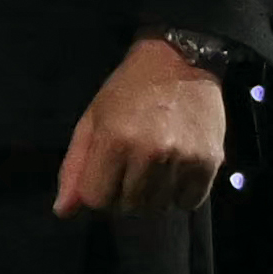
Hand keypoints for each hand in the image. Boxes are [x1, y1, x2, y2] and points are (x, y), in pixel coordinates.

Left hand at [56, 36, 229, 219]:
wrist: (181, 63)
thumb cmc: (128, 90)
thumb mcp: (92, 119)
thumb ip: (75, 166)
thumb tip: (62, 211)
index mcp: (114, 140)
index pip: (97, 198)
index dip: (97, 191)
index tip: (104, 175)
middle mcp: (150, 152)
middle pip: (129, 206)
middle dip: (124, 194)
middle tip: (130, 168)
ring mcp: (182, 159)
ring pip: (159, 207)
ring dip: (152, 195)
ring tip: (153, 167)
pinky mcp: (210, 162)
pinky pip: (189, 202)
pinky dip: (180, 194)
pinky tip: (174, 170)